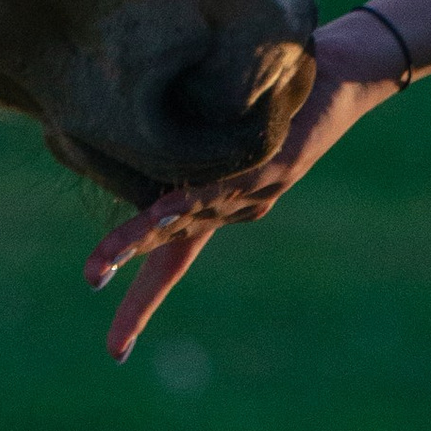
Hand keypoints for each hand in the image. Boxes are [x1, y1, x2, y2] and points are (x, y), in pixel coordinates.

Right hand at [82, 14, 403, 360]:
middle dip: (135, 289)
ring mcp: (256, 192)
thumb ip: (185, 143)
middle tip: (88, 300)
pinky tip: (162, 207)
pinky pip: (226, 183)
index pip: (171, 263)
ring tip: (102, 261)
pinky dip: (191, 197)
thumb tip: (126, 137)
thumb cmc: (274, 96)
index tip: (115, 355)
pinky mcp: (276, 165)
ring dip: (143, 236)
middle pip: (172, 250)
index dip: (141, 305)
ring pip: (190, 218)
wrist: (343, 76)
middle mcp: (237, 209)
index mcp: (219, 207)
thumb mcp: (219, 124)